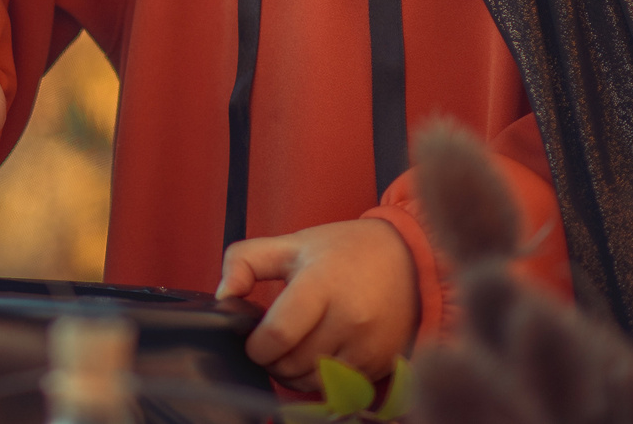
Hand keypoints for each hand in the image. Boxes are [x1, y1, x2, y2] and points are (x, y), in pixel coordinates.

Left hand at [217, 218, 418, 388]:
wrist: (410, 260)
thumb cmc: (343, 251)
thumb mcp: (291, 243)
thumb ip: (245, 261)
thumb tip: (222, 296)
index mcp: (322, 284)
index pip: (278, 335)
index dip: (255, 346)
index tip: (252, 339)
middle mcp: (349, 319)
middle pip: (292, 364)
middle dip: (271, 360)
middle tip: (271, 344)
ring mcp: (368, 346)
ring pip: (314, 382)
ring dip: (294, 374)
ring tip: (293, 350)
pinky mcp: (382, 365)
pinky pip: (338, 388)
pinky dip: (320, 380)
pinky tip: (318, 357)